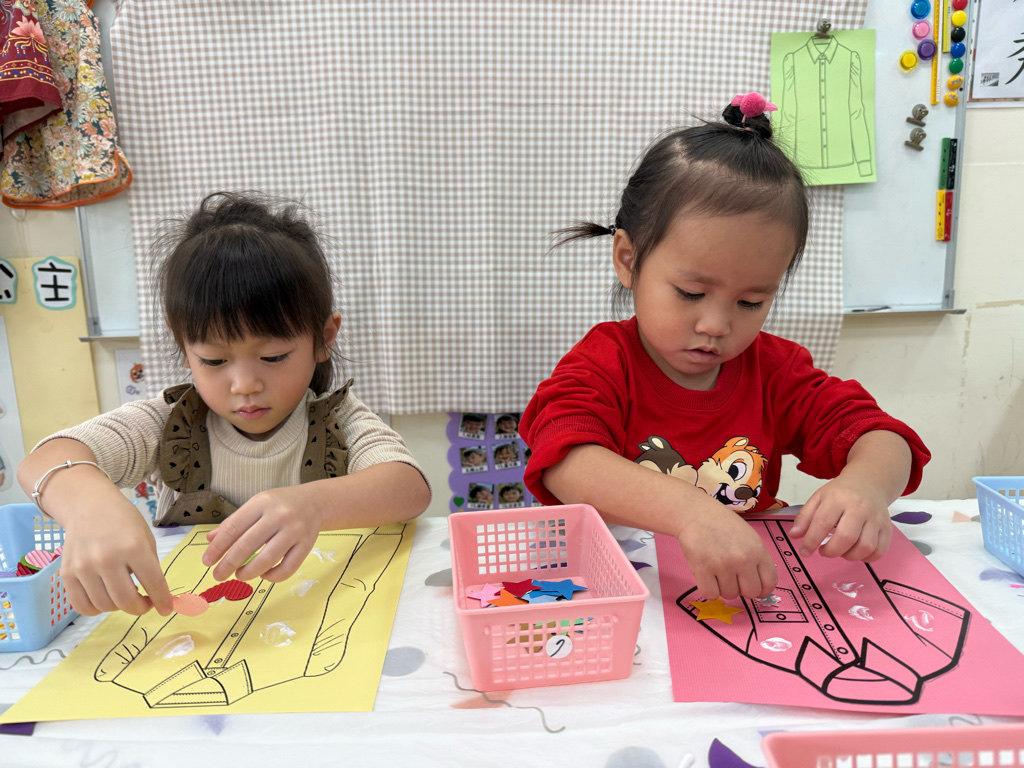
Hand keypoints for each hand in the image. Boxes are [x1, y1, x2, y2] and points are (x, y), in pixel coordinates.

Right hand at [62, 502, 172, 616]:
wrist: (88, 505)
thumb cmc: (123, 520)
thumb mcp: (146, 537)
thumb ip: (150, 566)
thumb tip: (156, 595)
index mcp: (133, 547)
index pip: (153, 583)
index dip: (162, 600)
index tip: (166, 609)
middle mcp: (107, 558)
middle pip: (125, 601)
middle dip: (140, 608)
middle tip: (144, 603)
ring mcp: (84, 567)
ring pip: (104, 606)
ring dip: (119, 607)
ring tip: (124, 595)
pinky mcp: (67, 573)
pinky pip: (82, 606)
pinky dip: (96, 610)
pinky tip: (105, 599)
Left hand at [202, 486, 321, 582]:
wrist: (315, 502)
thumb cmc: (280, 504)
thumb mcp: (256, 505)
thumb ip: (234, 522)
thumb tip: (210, 540)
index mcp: (262, 502)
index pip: (234, 527)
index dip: (217, 547)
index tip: (207, 561)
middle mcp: (279, 515)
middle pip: (248, 545)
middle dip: (229, 564)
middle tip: (218, 575)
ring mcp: (295, 531)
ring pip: (267, 559)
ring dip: (248, 573)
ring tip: (239, 575)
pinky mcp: (307, 545)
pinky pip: (287, 568)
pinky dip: (272, 577)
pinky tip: (264, 574)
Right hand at [677, 502, 777, 600]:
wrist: (695, 513)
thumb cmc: (722, 524)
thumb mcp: (749, 537)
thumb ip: (756, 559)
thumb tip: (758, 587)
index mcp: (757, 550)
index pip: (769, 582)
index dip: (763, 589)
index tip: (754, 588)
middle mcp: (743, 559)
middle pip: (751, 593)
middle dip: (741, 588)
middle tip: (732, 577)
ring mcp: (723, 565)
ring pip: (729, 595)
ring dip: (723, 587)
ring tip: (716, 570)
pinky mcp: (702, 569)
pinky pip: (710, 595)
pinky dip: (708, 589)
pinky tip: (706, 576)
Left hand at [790, 476, 892, 561]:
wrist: (869, 481)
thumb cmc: (841, 492)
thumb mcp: (818, 498)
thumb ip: (805, 516)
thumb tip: (794, 536)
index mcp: (838, 498)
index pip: (823, 522)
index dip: (811, 541)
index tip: (804, 551)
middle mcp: (859, 508)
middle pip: (846, 537)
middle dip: (831, 551)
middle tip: (824, 551)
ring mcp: (876, 518)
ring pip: (865, 547)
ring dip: (849, 556)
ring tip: (840, 551)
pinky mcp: (887, 527)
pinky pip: (880, 550)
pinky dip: (867, 558)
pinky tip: (856, 553)